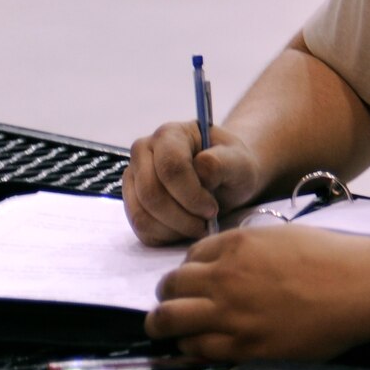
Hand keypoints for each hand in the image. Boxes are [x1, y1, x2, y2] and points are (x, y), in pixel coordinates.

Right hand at [122, 120, 266, 245]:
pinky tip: (185, 228)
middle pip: (151, 194)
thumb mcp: (239, 162)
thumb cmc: (232, 166)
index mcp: (170, 134)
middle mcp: (143, 150)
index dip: (191, 195)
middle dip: (182, 216)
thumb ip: (222, 162)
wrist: (224, 178)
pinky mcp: (131, 200)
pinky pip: (141, 228)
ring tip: (198, 225)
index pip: (171, 168)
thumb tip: (200, 167)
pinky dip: (165, 235)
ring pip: (142, 214)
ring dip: (174, 229)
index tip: (213, 209)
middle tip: (206, 223)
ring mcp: (133, 176)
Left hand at [146, 225, 369, 360]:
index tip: (194, 281)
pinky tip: (201, 345)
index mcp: (238, 246)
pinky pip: (195, 349)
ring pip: (169, 320)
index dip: (189, 270)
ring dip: (166, 324)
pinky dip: (190, 347)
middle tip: (174, 305)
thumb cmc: (335, 258)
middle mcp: (225, 278)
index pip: (189, 257)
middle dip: (168, 296)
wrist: (363, 287)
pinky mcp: (243, 347)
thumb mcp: (285, 236)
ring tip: (172, 329)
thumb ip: (249, 248)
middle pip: (170, 287)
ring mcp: (231, 314)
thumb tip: (226, 263)